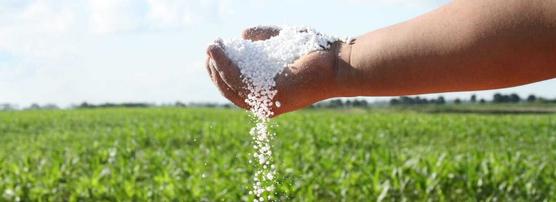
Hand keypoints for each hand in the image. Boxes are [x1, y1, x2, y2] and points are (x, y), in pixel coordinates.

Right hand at [206, 26, 345, 116]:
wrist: (339, 62)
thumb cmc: (317, 52)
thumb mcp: (282, 42)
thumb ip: (264, 38)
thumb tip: (243, 34)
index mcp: (270, 94)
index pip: (238, 87)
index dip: (222, 71)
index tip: (215, 52)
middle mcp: (267, 103)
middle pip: (230, 90)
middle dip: (215, 71)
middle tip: (209, 51)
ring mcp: (268, 103)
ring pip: (230, 87)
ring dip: (215, 67)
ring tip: (210, 48)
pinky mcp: (270, 98)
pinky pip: (238, 82)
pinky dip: (223, 66)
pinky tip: (217, 51)